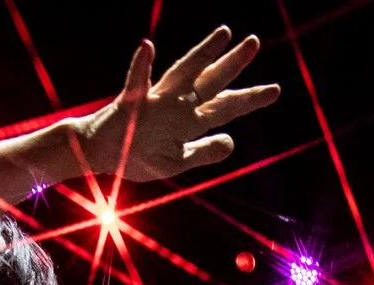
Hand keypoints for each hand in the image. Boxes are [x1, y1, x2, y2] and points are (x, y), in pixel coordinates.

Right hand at [70, 29, 279, 182]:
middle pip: (210, 82)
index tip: (275, 89)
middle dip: (233, 64)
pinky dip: (140, 66)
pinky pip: (135, 84)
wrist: (98, 155)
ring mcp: (153, 102)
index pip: (223, 104)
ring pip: (182, 75)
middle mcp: (175, 105)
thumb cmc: (136, 155)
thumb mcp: (178, 161)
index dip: (248, 98)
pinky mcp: (129, 105)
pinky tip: (147, 47)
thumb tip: (232, 142)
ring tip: (221, 34)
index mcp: (187, 119)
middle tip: (254, 41)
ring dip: (201, 54)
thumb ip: (204, 151)